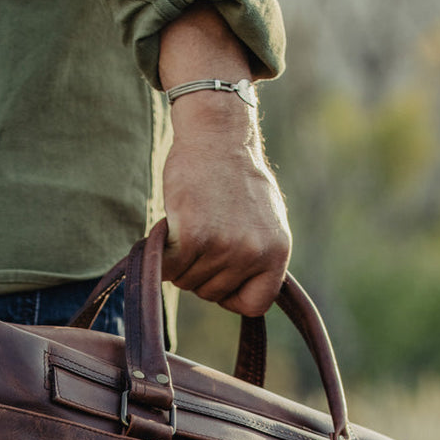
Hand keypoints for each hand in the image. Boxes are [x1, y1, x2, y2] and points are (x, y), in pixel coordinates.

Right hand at [161, 93, 290, 316]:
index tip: (221, 278)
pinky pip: (169, 268)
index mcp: (277, 251)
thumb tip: (246, 296)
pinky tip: (170, 231)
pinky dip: (162, 256)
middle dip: (200, 272)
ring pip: (188, 281)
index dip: (232, 296)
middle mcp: (255, 252)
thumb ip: (258, 258)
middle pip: (213, 293)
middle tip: (201, 235)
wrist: (218, 134)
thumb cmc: (236, 177)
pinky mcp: (194, 236)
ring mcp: (225, 246)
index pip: (255, 304)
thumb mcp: (266, 221)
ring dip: (180, 261)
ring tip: (190, 224)